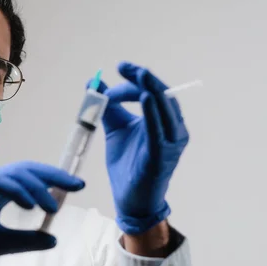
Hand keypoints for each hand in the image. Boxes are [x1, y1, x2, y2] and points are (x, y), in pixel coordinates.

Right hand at [0, 161, 84, 265]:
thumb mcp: (0, 245)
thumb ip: (25, 241)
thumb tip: (54, 238)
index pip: (31, 179)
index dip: (55, 180)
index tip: (78, 186)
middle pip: (26, 170)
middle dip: (53, 175)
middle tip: (76, 185)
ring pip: (12, 173)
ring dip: (36, 185)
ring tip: (51, 205)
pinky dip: (13, 189)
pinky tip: (27, 203)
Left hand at [95, 62, 188, 234]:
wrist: (130, 199)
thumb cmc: (127, 164)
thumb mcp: (116, 129)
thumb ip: (108, 107)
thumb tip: (94, 83)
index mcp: (163, 120)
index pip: (153, 91)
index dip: (138, 76)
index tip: (120, 67)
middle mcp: (172, 129)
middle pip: (162, 95)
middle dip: (144, 78)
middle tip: (125, 67)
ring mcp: (170, 142)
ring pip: (166, 109)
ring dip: (152, 89)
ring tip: (140, 74)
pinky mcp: (162, 156)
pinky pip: (159, 131)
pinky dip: (153, 113)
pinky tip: (144, 97)